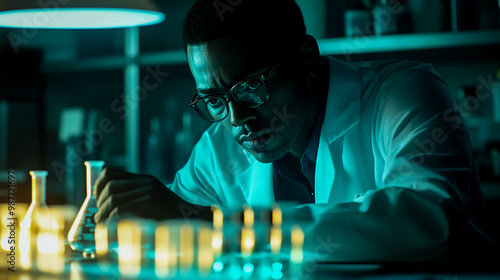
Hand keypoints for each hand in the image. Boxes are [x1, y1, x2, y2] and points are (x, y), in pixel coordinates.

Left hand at [93, 167, 210, 222]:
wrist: (193, 220)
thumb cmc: (171, 217)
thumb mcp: (154, 202)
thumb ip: (136, 199)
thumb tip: (108, 206)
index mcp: (145, 180)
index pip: (112, 172)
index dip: (98, 184)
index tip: (96, 197)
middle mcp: (146, 182)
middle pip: (110, 187)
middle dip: (99, 203)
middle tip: (97, 216)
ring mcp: (148, 192)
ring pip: (113, 199)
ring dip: (102, 214)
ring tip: (101, 224)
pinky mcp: (149, 203)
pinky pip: (120, 210)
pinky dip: (110, 220)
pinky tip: (110, 227)